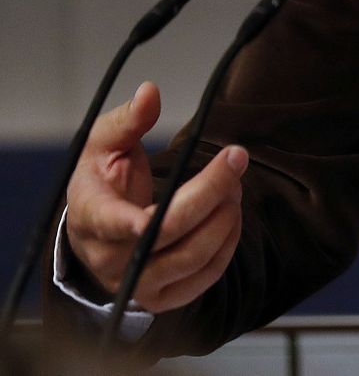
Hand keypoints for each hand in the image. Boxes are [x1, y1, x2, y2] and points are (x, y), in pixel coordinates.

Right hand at [64, 81, 247, 311]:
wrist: (96, 235)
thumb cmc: (102, 182)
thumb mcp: (103, 146)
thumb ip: (128, 120)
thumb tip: (150, 92)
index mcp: (92, 216)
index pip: (116, 223)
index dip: (137, 220)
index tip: (169, 199)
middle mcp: (111, 258)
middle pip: (172, 231)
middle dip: (213, 189)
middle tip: (236, 157)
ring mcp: (137, 283)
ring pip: (194, 256)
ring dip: (226, 215)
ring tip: (234, 183)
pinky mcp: (162, 298)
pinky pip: (205, 277)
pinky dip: (227, 243)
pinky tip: (230, 214)